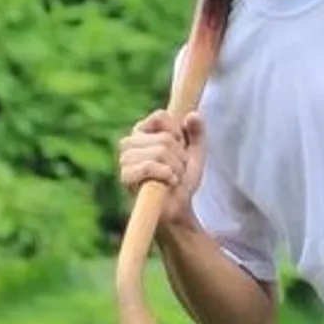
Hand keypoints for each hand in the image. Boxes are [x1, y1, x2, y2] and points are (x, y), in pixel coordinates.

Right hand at [118, 109, 204, 230]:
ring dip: (175, 168)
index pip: (161, 116)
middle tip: (177, 169)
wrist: (178, 207)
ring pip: (160, 151)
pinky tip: (168, 183)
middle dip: (180, 157)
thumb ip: (197, 132)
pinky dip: (166, 175)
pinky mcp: (125, 177)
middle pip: (165, 138)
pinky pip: (149, 166)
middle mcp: (130, 143)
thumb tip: (193, 115)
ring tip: (172, 178)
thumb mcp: (196, 152)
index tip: (181, 147)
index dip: (178, 132)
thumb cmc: (182, 178)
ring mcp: (125, 160)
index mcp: (142, 132)